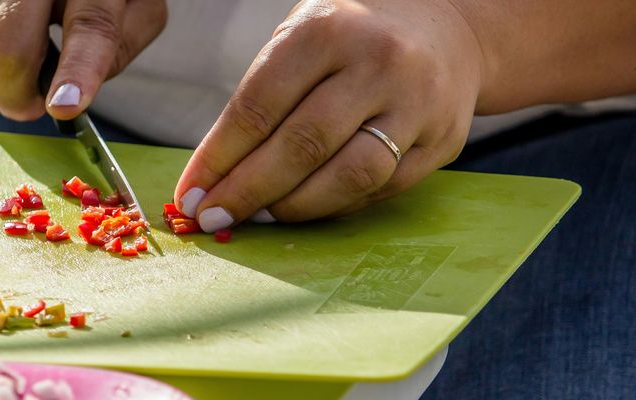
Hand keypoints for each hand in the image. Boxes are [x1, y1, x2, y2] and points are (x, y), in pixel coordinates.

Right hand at [0, 0, 165, 120]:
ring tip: (25, 50)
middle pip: (5, 48)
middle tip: (37, 101)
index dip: (75, 71)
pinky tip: (0, 37)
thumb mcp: (134, 9)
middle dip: (17, 95)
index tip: (63, 106)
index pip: (89, 27)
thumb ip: (117, 50)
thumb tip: (68, 96)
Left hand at [174, 0, 483, 230]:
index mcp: (326, 31)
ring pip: (347, 177)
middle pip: (301, 146)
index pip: (258, 107)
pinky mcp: (441, 141)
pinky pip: (380, 190)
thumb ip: (261, 99)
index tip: (190, 194)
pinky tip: (305, 208)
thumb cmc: (350, 37)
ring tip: (259, 217)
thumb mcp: (300, 40)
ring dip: (293, 208)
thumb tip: (212, 176)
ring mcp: (416, 104)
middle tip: (214, 218)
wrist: (445, 26)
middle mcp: (377, 64)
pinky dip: (335, 207)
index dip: (218, 158)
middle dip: (248, 191)